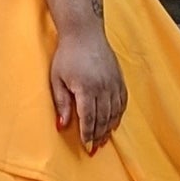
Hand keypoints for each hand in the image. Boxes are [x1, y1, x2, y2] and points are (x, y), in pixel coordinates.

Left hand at [50, 31, 127, 152]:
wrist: (84, 32)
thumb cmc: (67, 55)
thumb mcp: (57, 79)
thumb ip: (61, 103)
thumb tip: (62, 125)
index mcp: (86, 88)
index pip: (88, 119)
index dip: (88, 135)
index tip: (86, 146)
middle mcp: (103, 87)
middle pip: (103, 118)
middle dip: (99, 135)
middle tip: (95, 148)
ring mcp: (113, 83)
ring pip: (114, 112)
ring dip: (109, 128)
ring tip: (104, 140)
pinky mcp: (119, 78)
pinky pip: (122, 102)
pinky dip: (119, 114)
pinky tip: (114, 122)